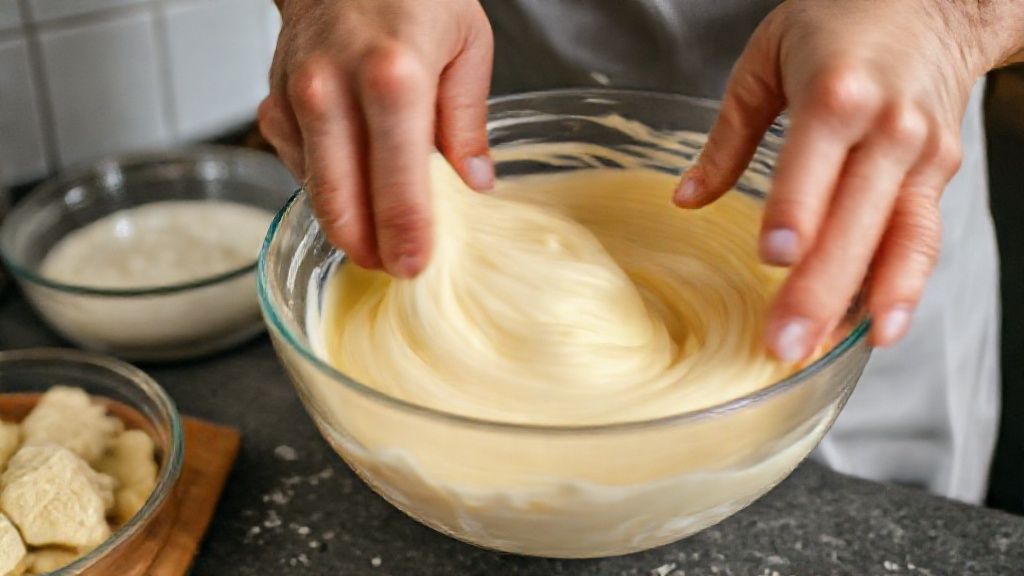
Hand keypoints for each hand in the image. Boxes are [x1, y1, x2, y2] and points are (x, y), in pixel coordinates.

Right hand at [259, 0, 494, 276]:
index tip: (416, 268)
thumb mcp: (467, 44)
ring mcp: (297, 100)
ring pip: (316, 194)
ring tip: (380, 239)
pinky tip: (354, 184)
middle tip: (396, 269)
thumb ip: (467, 121)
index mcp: (393, 80)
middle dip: (369, 251)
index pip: (397, 186)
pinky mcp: (274, 104)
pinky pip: (298, 169)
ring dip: (348, 227)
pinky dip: (327, 187)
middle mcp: (333, 92)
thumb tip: (474, 185)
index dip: (407, 239)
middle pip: (342, 204)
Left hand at [675, 0, 1017, 359]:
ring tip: (829, 347)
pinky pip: (922, 238)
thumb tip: (687, 199)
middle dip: (820, 288)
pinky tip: (879, 326)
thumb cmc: (844, 20)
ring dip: (864, 301)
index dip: (798, 212)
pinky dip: (903, 286)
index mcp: (837, 93)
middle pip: (855, 220)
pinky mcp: (940, 174)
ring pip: (898, 240)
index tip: (776, 258)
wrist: (938, 0)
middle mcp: (887, 128)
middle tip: (784, 340)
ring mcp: (921, 155)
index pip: (815, 164)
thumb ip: (728, 134)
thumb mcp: (767, 58)